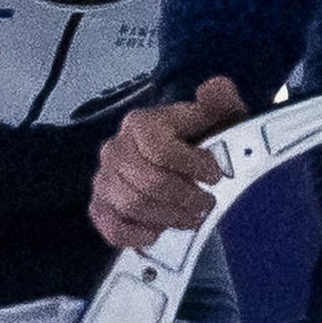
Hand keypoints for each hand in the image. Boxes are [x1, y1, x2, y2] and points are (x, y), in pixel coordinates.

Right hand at [90, 77, 248, 249]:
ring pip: (132, 205)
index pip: (160, 148)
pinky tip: (158, 232)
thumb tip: (215, 88)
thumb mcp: (217, 118)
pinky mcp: (100, 206)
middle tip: (207, 204)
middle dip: (184, 197)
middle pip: (148, 181)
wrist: (176, 161)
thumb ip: (221, 102)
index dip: (191, 165)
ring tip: (192, 218)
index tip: (215, 175)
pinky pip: (111, 226)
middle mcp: (116, 149)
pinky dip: (136, 234)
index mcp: (141, 123)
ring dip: (168, 217)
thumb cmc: (200, 141)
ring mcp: (104, 179)